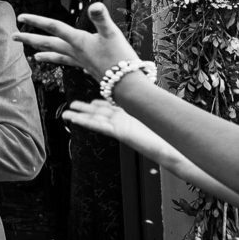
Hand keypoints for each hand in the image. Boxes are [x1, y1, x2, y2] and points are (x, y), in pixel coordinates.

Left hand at [12, 2, 136, 80]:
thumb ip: (102, 18)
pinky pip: (70, 63)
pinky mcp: (88, 68)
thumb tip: (95, 5)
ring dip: (44, 53)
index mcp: (78, 40)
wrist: (127, 85)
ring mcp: (81, 61)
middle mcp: (76, 51)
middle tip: (12, 36)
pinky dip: (63, 62)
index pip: (54, 27)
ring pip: (57, 55)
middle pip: (48, 43)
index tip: (20, 17)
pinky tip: (65, 63)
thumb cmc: (121, 58)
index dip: (37, 20)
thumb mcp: (112, 34)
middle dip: (29, 39)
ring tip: (33, 55)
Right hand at [63, 100, 179, 161]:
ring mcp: (121, 126)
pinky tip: (77, 120)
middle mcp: (123, 120)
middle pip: (99, 113)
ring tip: (66, 114)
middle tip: (71, 105)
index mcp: (130, 114)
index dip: (99, 102)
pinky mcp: (121, 133)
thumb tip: (147, 91)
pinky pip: (101, 126)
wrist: (171, 148)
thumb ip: (147, 105)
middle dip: (85, 109)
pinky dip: (88, 123)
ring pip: (96, 120)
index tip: (90, 100)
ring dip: (80, 116)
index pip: (111, 107)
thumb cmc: (166, 134)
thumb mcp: (154, 113)